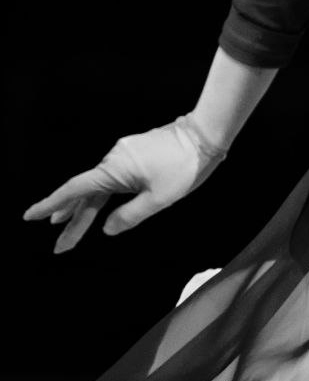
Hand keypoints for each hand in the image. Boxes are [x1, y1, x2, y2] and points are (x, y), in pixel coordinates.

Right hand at [21, 113, 227, 253]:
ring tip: (69, 228)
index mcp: (114, 170)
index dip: (51, 205)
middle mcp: (114, 159)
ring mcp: (124, 154)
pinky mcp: (135, 152)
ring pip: (100, 186)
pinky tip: (100, 205)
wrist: (205, 133)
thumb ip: (130, 216)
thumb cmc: (184, 165)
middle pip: (86, 194)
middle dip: (72, 221)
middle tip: (59, 247)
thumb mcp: (159, 199)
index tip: (30, 216)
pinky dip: (103, 195)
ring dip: (86, 208)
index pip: (75, 191)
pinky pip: (113, 177)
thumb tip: (107, 229)